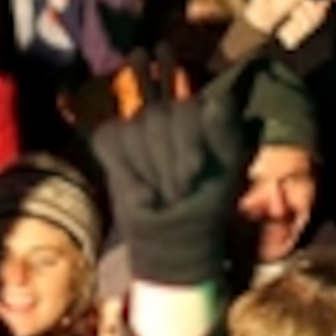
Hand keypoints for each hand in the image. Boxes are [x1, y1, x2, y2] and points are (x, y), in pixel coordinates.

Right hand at [91, 89, 246, 290]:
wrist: (175, 234)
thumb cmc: (205, 197)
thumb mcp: (225, 168)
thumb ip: (223, 133)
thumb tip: (213, 101)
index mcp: (200, 112)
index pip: (187, 107)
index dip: (187, 140)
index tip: (195, 170)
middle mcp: (169, 112)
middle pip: (157, 117)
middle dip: (167, 162)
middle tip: (179, 192)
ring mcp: (138, 124)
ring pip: (132, 132)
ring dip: (148, 173)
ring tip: (162, 195)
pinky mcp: (112, 141)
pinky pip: (110, 143)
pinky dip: (125, 174)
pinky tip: (141, 196)